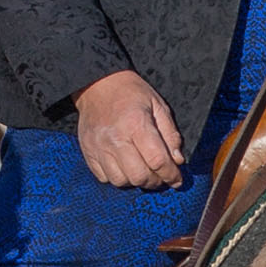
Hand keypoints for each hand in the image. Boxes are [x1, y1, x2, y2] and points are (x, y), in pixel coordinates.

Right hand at [73, 70, 185, 190]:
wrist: (98, 85)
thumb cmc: (131, 94)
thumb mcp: (158, 106)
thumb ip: (170, 134)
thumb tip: (177, 161)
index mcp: (136, 124)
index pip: (157, 160)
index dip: (170, 174)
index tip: (177, 179)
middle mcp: (116, 139)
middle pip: (139, 176)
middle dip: (154, 181)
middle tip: (160, 176)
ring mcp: (99, 147)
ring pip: (120, 181)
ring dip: (135, 181)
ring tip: (142, 171)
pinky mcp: (88, 152)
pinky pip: (103, 178)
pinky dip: (117, 177)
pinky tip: (124, 167)